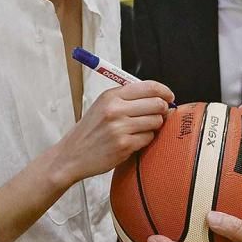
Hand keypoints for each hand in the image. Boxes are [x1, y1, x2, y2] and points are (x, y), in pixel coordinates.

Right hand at [55, 80, 173, 185]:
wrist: (72, 155)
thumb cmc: (90, 131)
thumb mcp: (103, 106)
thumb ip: (127, 98)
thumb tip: (159, 96)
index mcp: (111, 96)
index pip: (149, 87)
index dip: (164, 91)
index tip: (169, 97)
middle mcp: (116, 109)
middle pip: (157, 103)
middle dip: (162, 109)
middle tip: (158, 115)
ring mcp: (120, 127)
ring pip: (155, 121)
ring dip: (153, 126)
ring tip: (140, 129)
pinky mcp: (124, 145)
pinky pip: (148, 138)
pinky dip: (145, 140)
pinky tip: (132, 141)